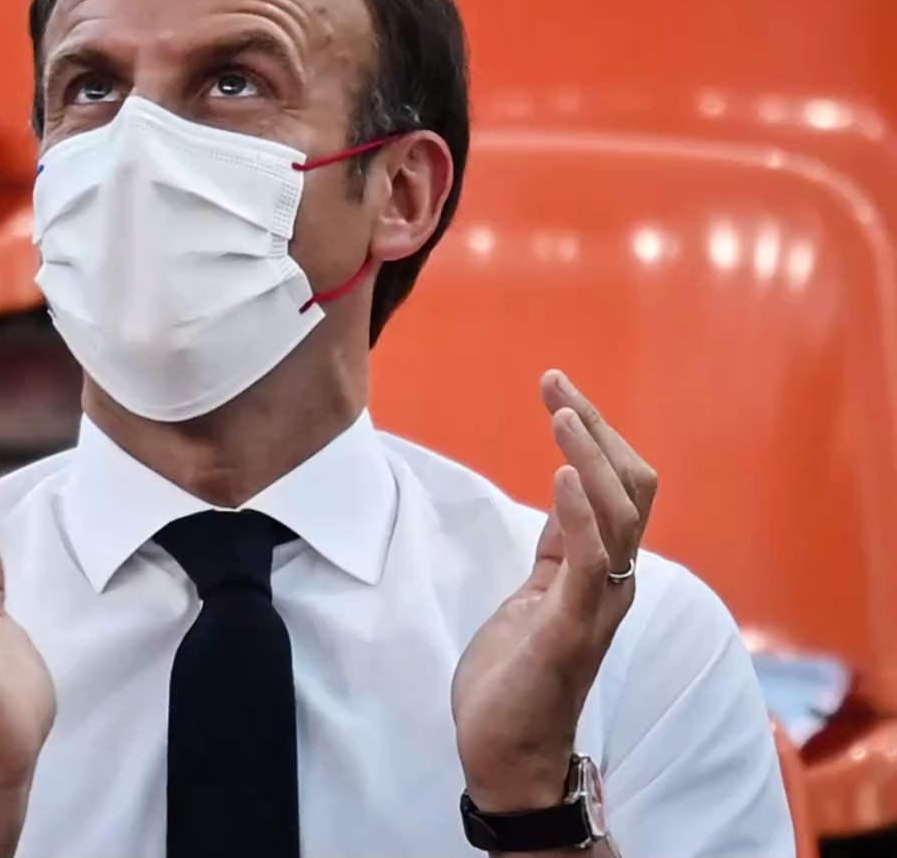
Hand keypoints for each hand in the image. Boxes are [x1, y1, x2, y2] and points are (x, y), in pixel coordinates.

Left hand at [451, 370, 659, 812]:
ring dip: (590, 458)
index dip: (592, 433)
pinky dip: (580, 513)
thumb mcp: (533, 596)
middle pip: (630, 487)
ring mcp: (595, 604)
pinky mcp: (569, 629)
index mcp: (598, 570)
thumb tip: (564, 494)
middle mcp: (610, 582)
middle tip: (556, 383)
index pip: (616, 485)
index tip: (556, 386)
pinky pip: (589, 561)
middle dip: (597, 429)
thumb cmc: (516, 678)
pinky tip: (559, 475)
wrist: (504, 752)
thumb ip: (557, 550)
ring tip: (563, 414)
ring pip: (619, 514)